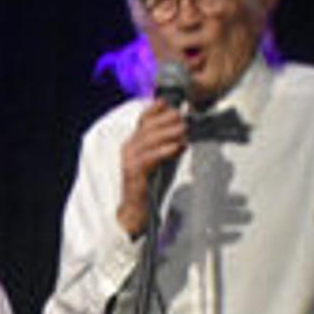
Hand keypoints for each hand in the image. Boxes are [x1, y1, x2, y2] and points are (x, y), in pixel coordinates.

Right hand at [115, 98, 191, 240]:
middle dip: (166, 120)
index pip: (143, 119)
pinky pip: (149, 158)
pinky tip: (177, 147)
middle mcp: (129, 148)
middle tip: (183, 118)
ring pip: (148, 140)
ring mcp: (130, 160)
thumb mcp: (161, 159)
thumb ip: (169, 145)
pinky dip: (164, 151)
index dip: (156, 110)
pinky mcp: (134, 173)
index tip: (170, 103)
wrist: (136, 210)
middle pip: (147, 127)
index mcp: (135, 142)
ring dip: (168, 133)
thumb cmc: (150, 185)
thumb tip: (183, 132)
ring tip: (184, 130)